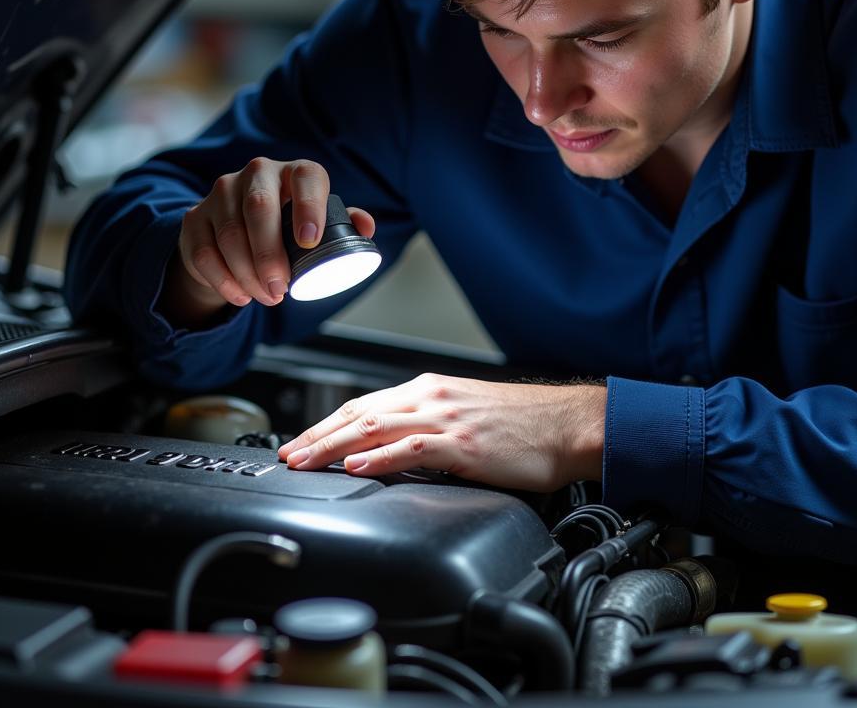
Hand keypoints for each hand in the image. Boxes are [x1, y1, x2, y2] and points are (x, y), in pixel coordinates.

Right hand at [160, 157, 374, 324]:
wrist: (236, 230)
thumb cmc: (287, 225)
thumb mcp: (317, 221)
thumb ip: (342, 224)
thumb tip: (365, 227)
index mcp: (293, 173)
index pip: (306, 177)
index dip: (310, 206)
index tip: (310, 241)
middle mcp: (256, 173)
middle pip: (259, 208)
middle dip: (270, 254)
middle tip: (281, 288)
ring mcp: (220, 193)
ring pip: (230, 234)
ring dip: (248, 273)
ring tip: (267, 296)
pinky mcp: (195, 218)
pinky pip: (204, 252)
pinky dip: (224, 280)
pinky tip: (242, 295)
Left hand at [278, 373, 606, 491]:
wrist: (568, 424)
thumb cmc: (524, 424)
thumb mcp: (466, 414)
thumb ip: (427, 425)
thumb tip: (391, 448)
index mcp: (431, 389)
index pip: (364, 404)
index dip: (325, 424)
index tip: (300, 442)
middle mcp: (433, 397)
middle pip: (360, 412)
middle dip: (317, 435)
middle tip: (287, 455)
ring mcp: (447, 418)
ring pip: (376, 426)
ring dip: (334, 446)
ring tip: (305, 462)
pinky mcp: (464, 444)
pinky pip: (413, 448)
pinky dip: (380, 457)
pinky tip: (357, 467)